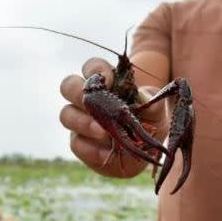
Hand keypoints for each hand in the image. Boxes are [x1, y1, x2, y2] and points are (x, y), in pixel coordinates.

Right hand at [59, 57, 166, 176]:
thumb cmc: (148, 120)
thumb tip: (143, 96)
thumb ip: (151, 99)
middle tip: (94, 105)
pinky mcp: (80, 143)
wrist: (145, 150)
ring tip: (103, 133)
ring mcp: (79, 120)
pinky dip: (91, 149)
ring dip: (83, 123)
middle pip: (68, 86)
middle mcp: (87, 99)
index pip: (91, 66)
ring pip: (66, 115)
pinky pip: (76, 143)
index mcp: (104, 82)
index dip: (95, 70)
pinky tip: (107, 154)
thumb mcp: (155, 109)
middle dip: (78, 93)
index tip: (108, 80)